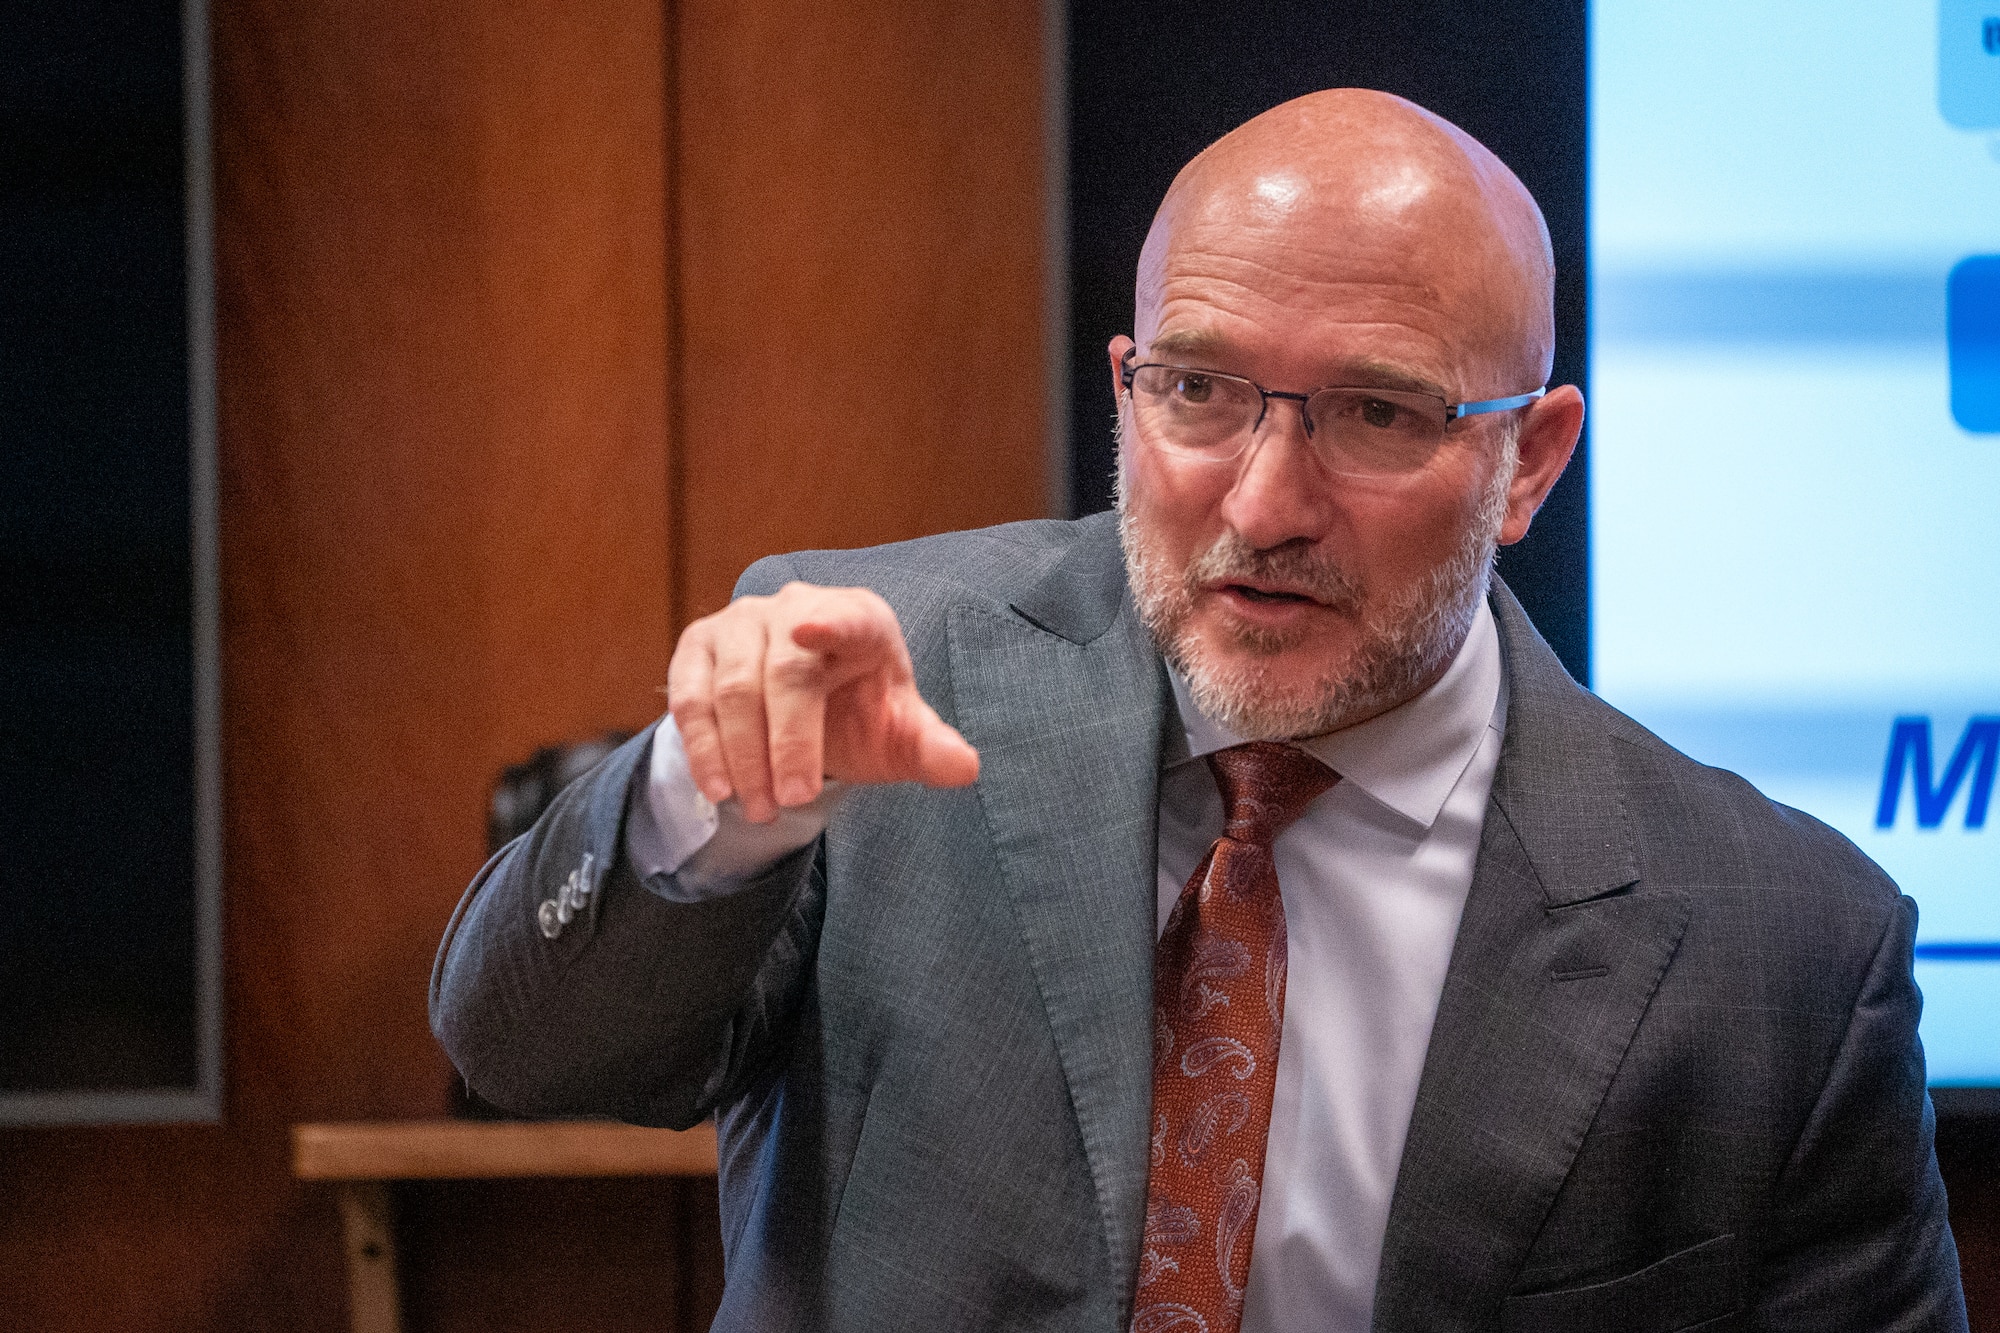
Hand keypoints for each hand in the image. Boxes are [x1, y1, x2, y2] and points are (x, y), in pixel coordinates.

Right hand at [666, 582, 980, 822]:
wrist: (804, 709)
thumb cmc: (861, 715)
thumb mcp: (897, 735)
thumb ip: (929, 749)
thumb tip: (964, 767)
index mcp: (860, 618)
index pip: (847, 617)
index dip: (831, 622)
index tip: (812, 631)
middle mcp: (796, 606)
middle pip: (784, 671)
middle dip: (788, 742)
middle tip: (794, 800)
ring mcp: (743, 622)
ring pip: (732, 687)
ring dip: (743, 756)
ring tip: (759, 808)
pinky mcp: (700, 646)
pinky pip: (691, 697)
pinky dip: (702, 747)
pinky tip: (718, 788)